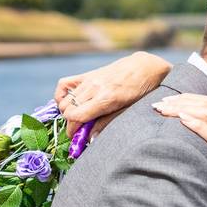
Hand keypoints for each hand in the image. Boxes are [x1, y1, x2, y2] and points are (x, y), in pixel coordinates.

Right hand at [53, 51, 171, 138]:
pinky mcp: (87, 75)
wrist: (145, 68)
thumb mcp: (128, 110)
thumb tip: (90, 138)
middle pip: (68, 110)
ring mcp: (89, 80)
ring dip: (67, 112)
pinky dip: (61, 95)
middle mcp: (94, 88)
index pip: (76, 117)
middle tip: (80, 129)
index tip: (77, 137)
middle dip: (71, 123)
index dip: (73, 130)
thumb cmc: (141, 91)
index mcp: (105, 99)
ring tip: (78, 118)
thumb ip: (107, 123)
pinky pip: (64, 84)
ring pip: (65, 100)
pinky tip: (69, 103)